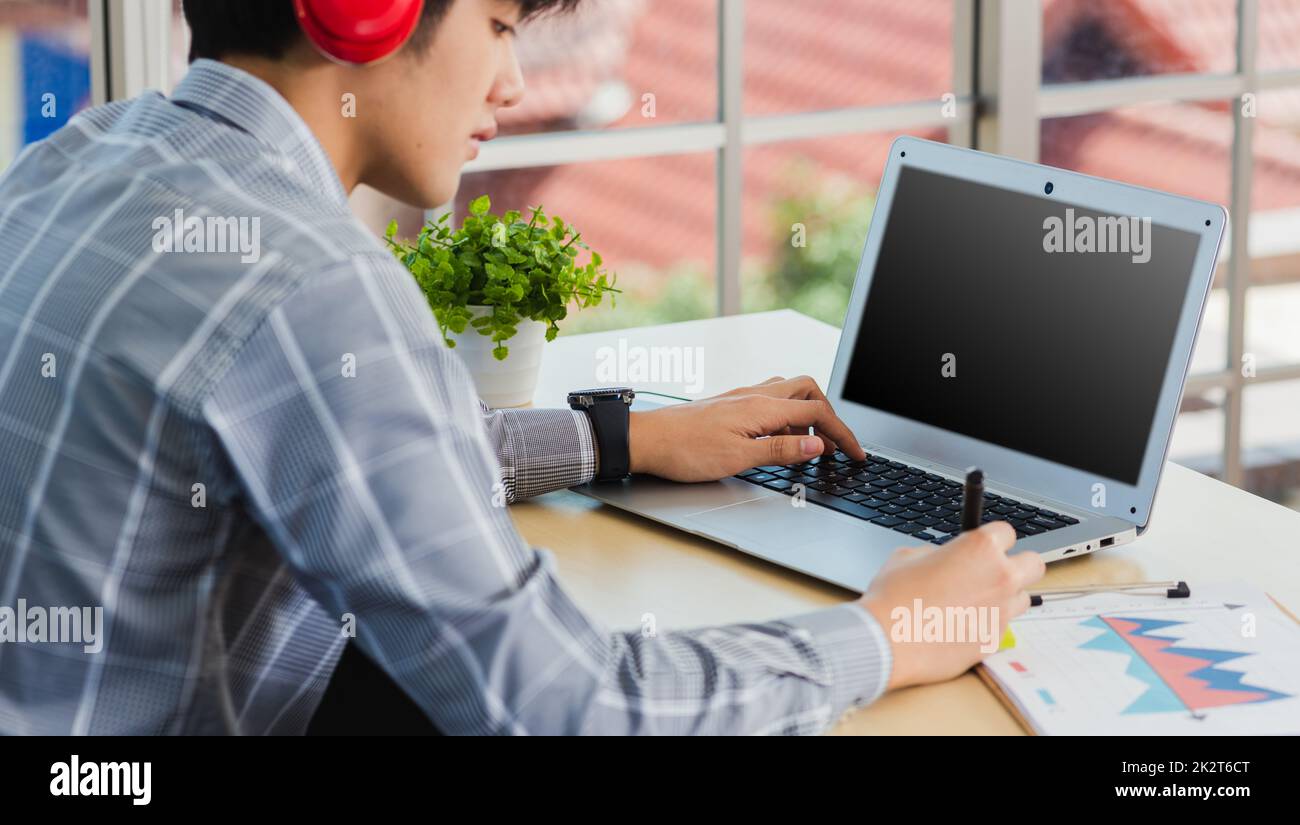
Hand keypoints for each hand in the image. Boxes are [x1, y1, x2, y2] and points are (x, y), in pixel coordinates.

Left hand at [627, 376, 865, 481]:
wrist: (646, 440)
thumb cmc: (685, 450)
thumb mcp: (739, 458)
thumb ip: (781, 451)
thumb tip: (818, 446)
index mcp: (762, 408)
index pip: (817, 414)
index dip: (842, 434)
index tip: (856, 453)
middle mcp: (754, 396)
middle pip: (807, 391)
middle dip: (829, 415)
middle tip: (835, 444)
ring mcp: (740, 398)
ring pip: (787, 394)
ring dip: (805, 416)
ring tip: (806, 447)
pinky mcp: (729, 405)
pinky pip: (769, 402)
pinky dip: (784, 418)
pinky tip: (776, 440)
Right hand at [857, 522, 1045, 689]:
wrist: (888, 639)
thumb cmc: (894, 595)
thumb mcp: (908, 557)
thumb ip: (936, 553)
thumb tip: (943, 560)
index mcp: (980, 548)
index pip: (1007, 532)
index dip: (993, 539)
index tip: (984, 548)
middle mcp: (1000, 577)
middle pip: (1034, 563)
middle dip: (1018, 565)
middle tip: (995, 572)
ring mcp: (1002, 611)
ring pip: (1024, 598)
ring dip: (1006, 597)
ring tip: (977, 602)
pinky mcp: (996, 639)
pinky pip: (1001, 627)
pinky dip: (987, 624)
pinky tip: (962, 626)